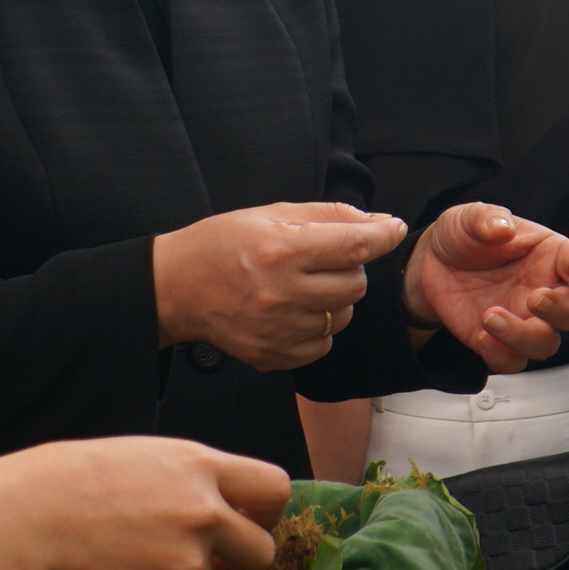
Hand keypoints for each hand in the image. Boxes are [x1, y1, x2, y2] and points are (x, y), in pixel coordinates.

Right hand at [0, 436, 291, 569]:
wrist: (26, 518)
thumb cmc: (74, 477)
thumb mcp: (146, 457)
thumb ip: (193, 480)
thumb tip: (224, 507)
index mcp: (201, 469)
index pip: (276, 488)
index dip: (268, 509)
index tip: (251, 518)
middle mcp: (204, 517)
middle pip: (263, 552)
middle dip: (242, 559)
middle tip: (211, 556)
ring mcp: (184, 565)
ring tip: (132, 557)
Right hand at [152, 202, 404, 370]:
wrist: (175, 288)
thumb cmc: (222, 243)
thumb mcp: (270, 214)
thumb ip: (328, 215)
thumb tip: (379, 222)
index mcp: (282, 251)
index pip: (354, 246)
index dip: (382, 235)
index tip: (393, 229)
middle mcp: (282, 293)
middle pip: (354, 285)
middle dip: (350, 268)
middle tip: (323, 259)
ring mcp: (277, 329)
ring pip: (343, 317)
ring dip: (335, 300)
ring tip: (304, 286)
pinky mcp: (272, 355)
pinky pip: (323, 345)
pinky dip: (318, 328)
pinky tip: (292, 311)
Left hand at [403, 202, 568, 370]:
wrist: (432, 263)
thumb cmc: (465, 236)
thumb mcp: (471, 218)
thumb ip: (488, 219)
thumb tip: (501, 228)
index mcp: (551, 256)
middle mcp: (546, 291)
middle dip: (561, 310)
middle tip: (535, 298)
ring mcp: (525, 320)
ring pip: (546, 344)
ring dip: (525, 337)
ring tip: (491, 317)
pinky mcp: (500, 342)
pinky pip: (512, 361)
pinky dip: (501, 355)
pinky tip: (481, 336)